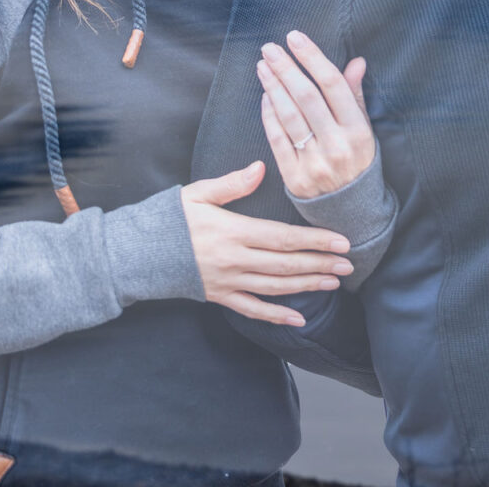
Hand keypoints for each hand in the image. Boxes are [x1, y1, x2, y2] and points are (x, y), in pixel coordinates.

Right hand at [181, 160, 353, 325]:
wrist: (139, 253)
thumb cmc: (170, 218)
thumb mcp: (198, 193)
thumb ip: (232, 184)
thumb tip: (260, 169)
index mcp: (233, 232)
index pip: (283, 238)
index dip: (314, 240)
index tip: (340, 242)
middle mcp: (234, 260)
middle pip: (286, 265)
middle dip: (320, 264)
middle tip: (349, 265)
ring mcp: (228, 281)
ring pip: (275, 288)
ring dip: (307, 286)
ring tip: (333, 282)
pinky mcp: (219, 296)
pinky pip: (252, 309)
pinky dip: (276, 316)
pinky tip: (298, 319)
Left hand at [257, 30, 374, 199]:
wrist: (351, 214)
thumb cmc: (358, 162)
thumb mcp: (365, 130)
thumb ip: (356, 95)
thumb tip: (357, 61)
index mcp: (358, 131)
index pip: (333, 85)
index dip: (312, 58)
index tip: (296, 38)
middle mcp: (338, 146)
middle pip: (307, 97)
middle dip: (286, 68)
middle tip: (269, 48)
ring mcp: (315, 164)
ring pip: (289, 116)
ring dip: (273, 87)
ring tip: (262, 66)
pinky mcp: (295, 178)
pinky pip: (277, 140)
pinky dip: (269, 115)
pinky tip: (265, 96)